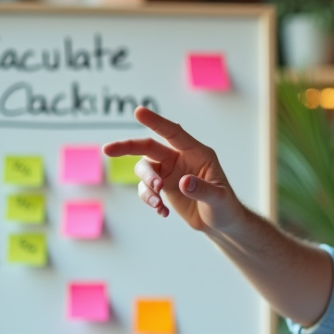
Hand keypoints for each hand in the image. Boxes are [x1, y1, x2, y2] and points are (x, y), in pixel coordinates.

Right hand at [102, 106, 245, 233]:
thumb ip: (202, 189)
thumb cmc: (224, 206)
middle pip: (148, 147)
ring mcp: (169, 173)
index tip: (138, 111)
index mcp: (196, 153)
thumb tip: (183, 182)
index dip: (156, 122)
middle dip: (127, 147)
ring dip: (147, 186)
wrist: (220, 222)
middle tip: (108, 150)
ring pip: (144, 170)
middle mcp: (179, 158)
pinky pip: (147, 190)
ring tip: (157, 202)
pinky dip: (151, 201)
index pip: (173, 132)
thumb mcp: (219, 198)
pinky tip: (163, 212)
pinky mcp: (163, 188)